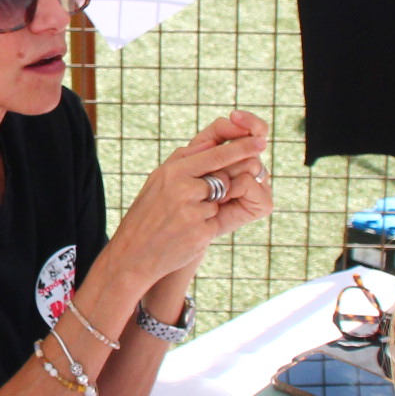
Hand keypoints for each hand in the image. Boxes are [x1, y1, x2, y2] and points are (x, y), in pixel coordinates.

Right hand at [108, 112, 270, 283]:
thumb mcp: (159, 180)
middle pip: (224, 178)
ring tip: (182, 219)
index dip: (241, 147)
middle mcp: (182, 188)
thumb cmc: (147, 214)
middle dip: (224, 185)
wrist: (133, 254)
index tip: (261, 141)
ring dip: (208, 210)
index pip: (216, 154)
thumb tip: (213, 143)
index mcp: (173, 171)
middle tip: (212, 191)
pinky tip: (184, 233)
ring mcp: (191, 211)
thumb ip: (185, 161)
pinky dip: (204, 227)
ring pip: (220, 202)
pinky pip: (215, 222)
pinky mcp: (200, 233)